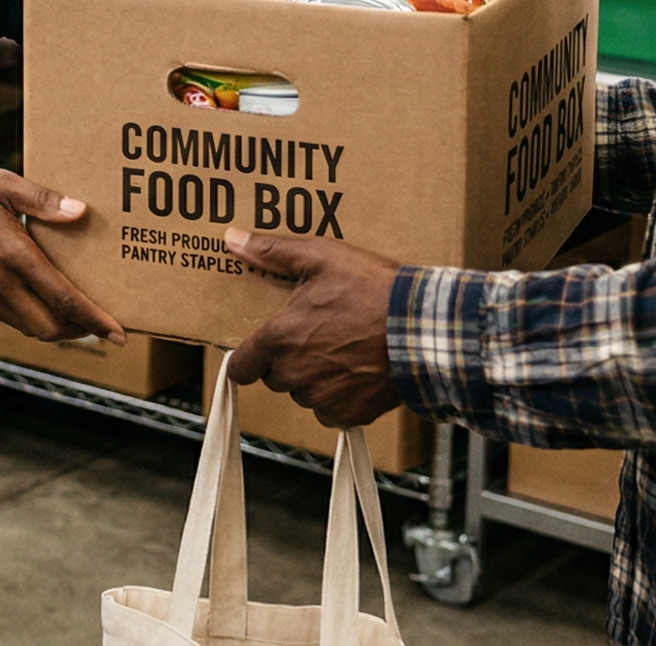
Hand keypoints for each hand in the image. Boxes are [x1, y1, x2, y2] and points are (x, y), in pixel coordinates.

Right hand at [0, 160, 122, 343]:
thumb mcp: (4, 183)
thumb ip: (44, 201)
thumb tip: (80, 212)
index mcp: (13, 253)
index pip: (62, 299)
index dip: (94, 320)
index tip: (117, 333)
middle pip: (48, 327)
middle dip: (79, 330)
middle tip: (100, 322)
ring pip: (28, 327)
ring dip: (55, 327)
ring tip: (76, 314)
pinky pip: (10, 318)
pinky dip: (32, 318)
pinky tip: (43, 302)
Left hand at [225, 228, 405, 427]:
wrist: (422, 328)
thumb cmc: (372, 291)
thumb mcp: (320, 257)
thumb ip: (271, 252)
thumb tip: (233, 240)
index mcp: (279, 339)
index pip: (240, 367)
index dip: (248, 358)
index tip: (257, 352)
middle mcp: (294, 374)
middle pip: (275, 377)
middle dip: (289, 361)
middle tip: (317, 337)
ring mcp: (322, 398)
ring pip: (304, 394)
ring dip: (314, 380)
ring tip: (342, 352)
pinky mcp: (350, 415)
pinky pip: (331, 413)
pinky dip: (340, 399)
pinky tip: (357, 373)